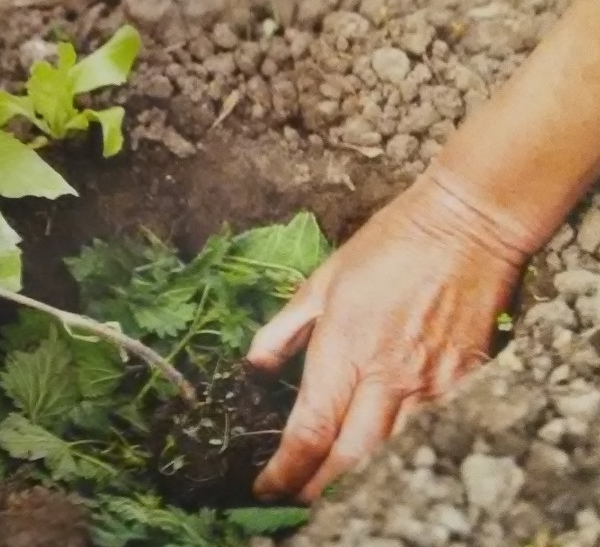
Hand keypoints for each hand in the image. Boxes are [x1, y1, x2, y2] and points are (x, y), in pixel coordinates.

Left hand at [246, 168, 535, 501]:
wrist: (465, 227)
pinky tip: (386, 458)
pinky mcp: (467, 383)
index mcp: (345, 349)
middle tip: (296, 498)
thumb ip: (283, 330)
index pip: (309, 431)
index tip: (266, 486)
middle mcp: (388, 377)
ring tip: (334, 487)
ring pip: (393, 457)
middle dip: (318, 489)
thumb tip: (256, 367)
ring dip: (360, 479)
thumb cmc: (388, 247)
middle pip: (350, 460)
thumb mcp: (320, 281)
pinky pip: (434, 435)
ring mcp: (432, 385)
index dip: (285, 470)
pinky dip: (406, 455)